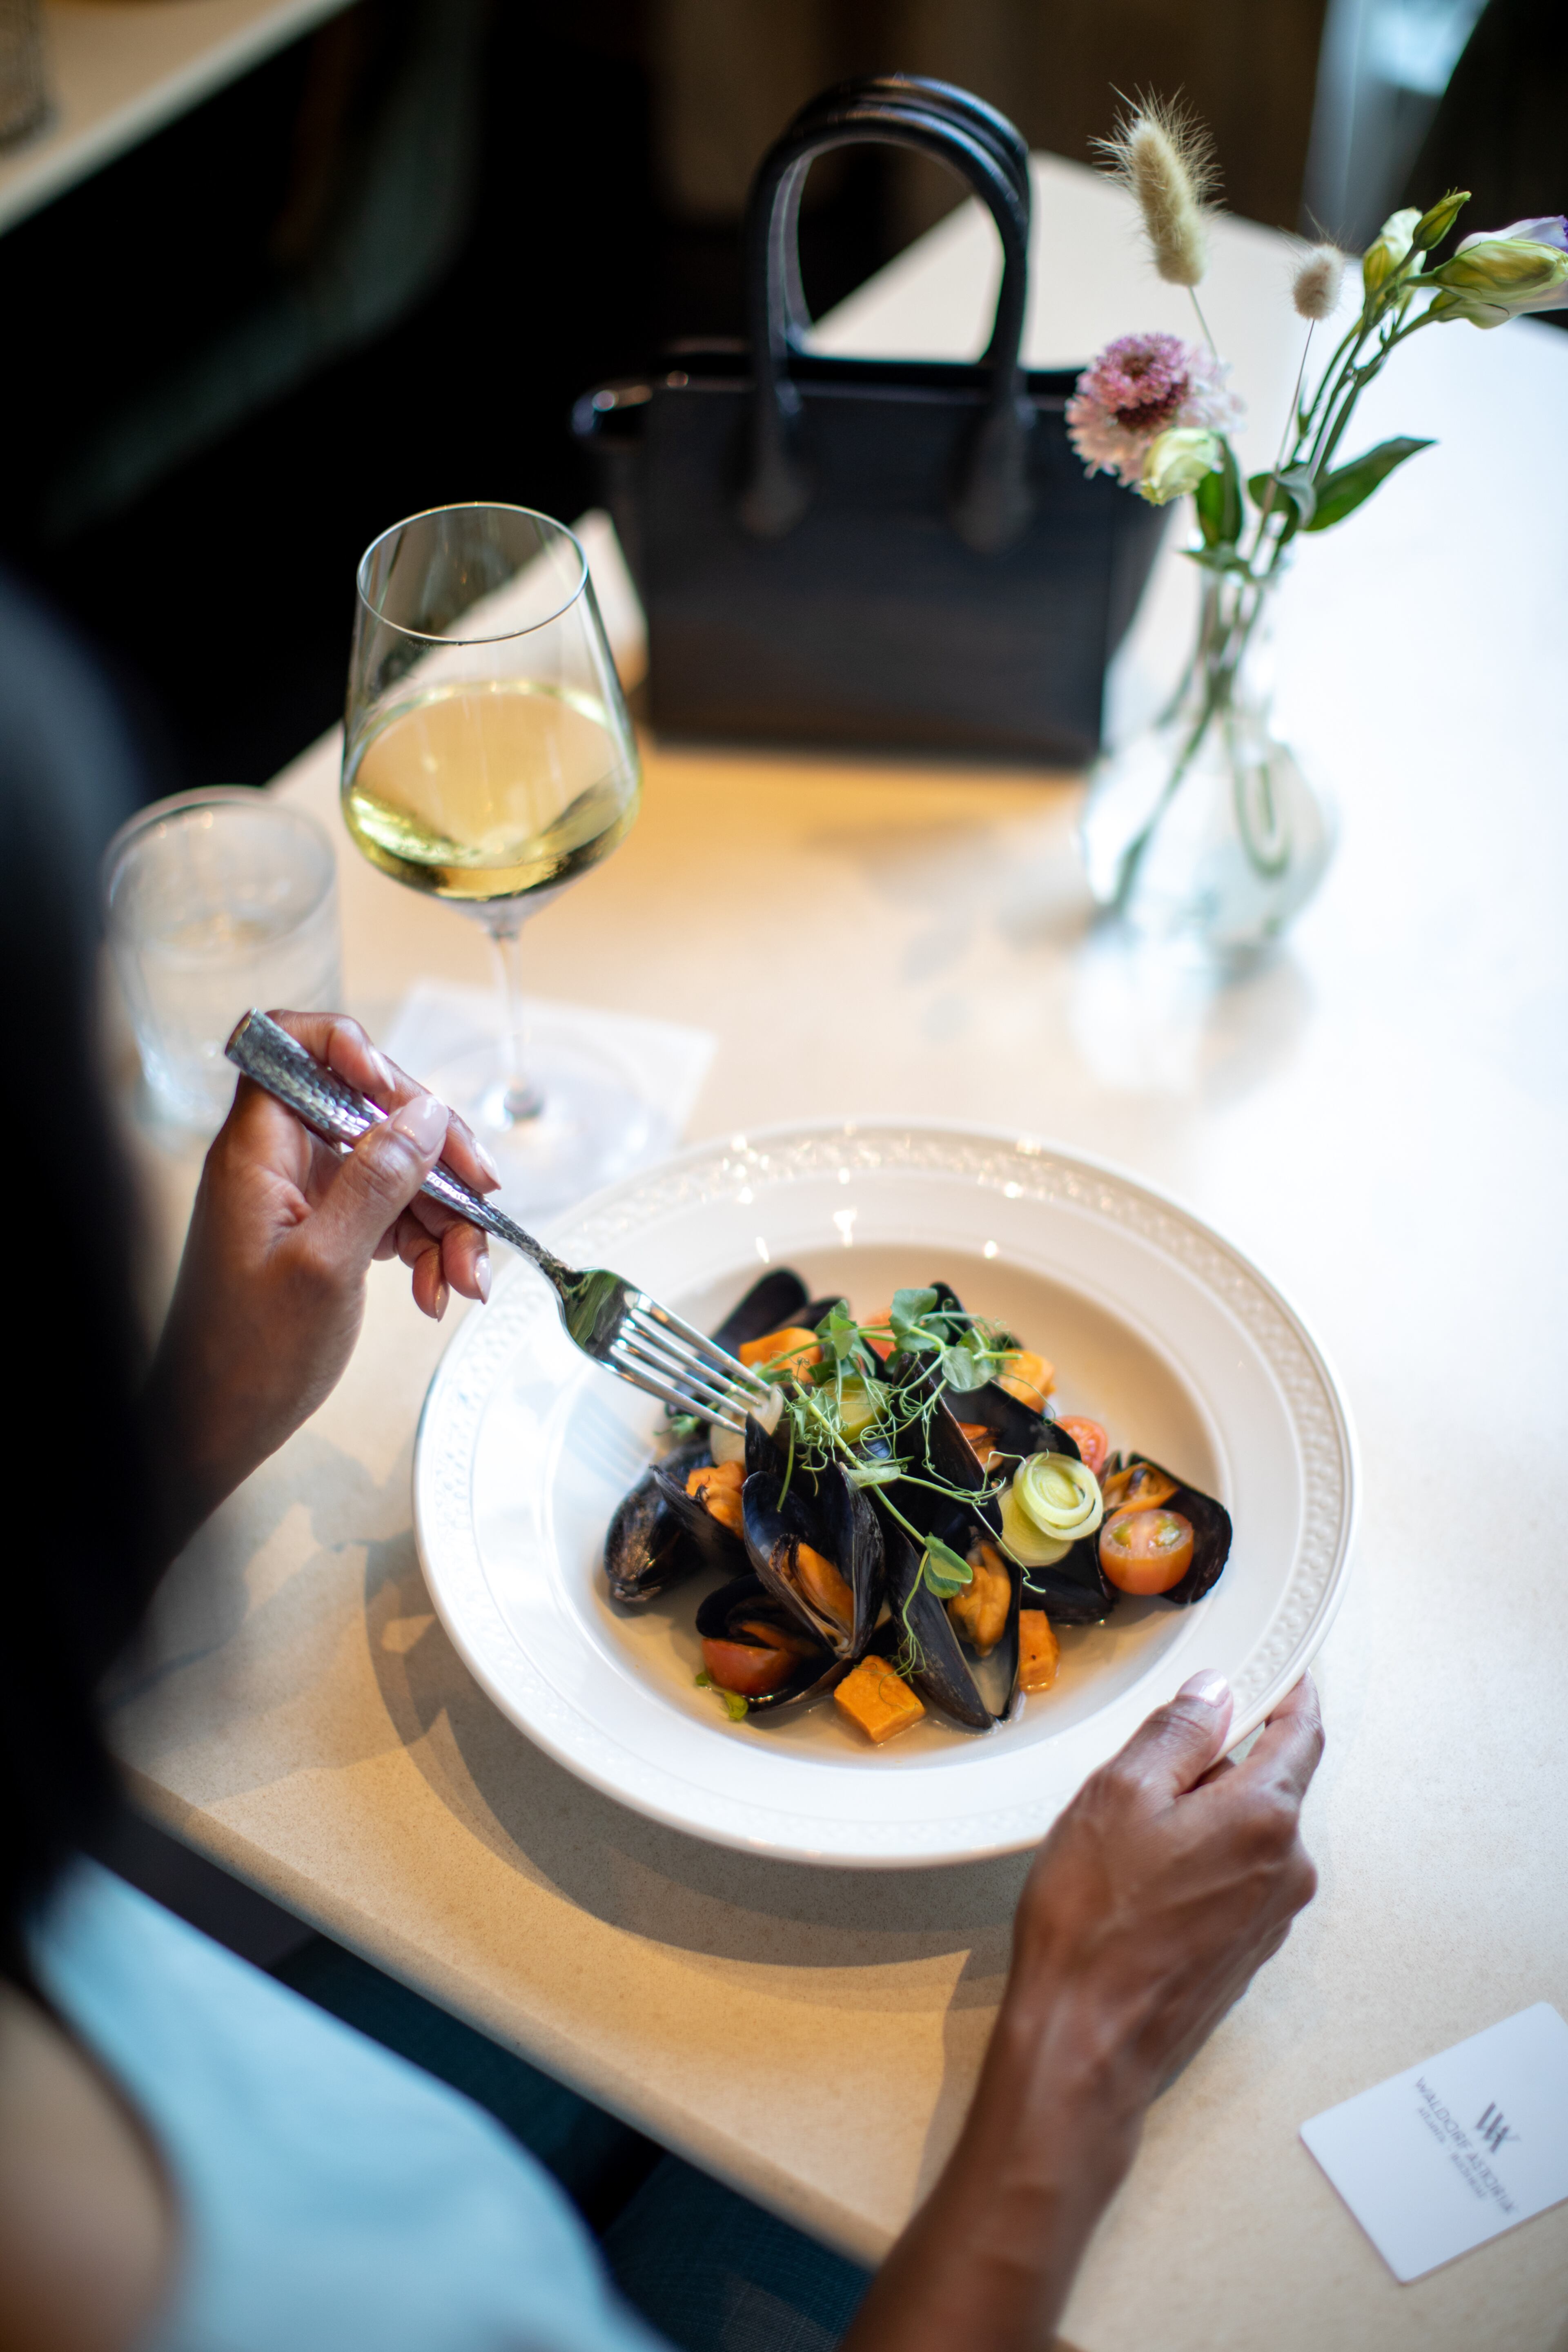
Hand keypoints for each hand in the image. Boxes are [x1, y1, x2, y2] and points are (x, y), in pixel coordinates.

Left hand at [144, 1011, 499, 1554]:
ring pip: (396, 1170)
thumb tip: (426, 1114)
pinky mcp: (328, 1233)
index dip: (353, 1052)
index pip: (293, 1046)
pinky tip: (440, 1292)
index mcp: (258, 1149)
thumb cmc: (248, 1356)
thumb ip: (378, 1180)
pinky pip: (393, 1216)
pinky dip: (427, 1250)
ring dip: (445, 1219)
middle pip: (373, 1113)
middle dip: (436, 1157)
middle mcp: (280, 1160)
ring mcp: (306, 1197)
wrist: (217, 1428)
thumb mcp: (326, 1265)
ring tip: (465, 1280)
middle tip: (482, 1198)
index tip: (404, 1101)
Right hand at [846, 1673, 1322, 2351]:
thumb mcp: (1119, 1794)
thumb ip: (1178, 1735)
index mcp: (1266, 1818)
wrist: (1084, 2040)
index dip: (1293, 1696)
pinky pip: (1234, 1881)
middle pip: (1268, 1786)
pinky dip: (1200, 1862)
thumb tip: (1216, 1694)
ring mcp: (1269, 1919)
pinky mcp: (1244, 1955)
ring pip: (1247, 1836)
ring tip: (1129, 1831)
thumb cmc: (1093, 1918)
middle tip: (1148, 1764)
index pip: (1300, 1735)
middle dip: (1219, 1763)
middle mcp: (1286, 1869)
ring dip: (1203, 1817)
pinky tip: (1142, 1879)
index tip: (1287, 1673)